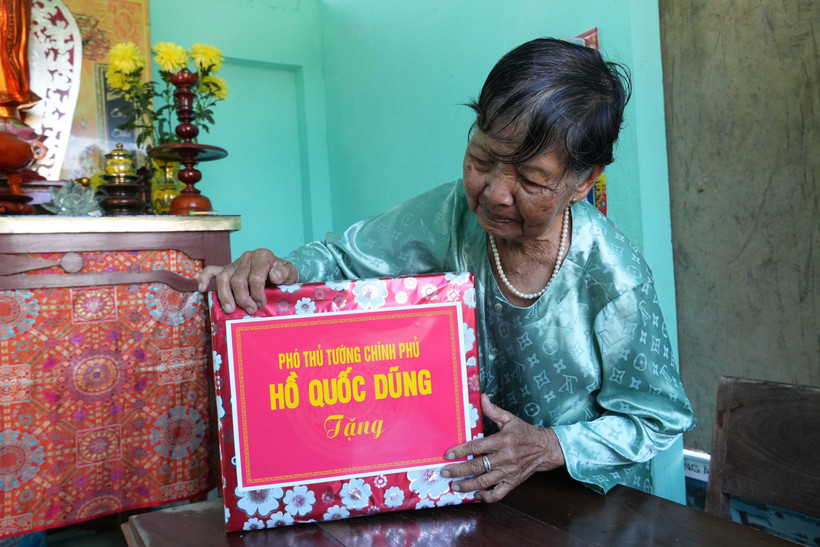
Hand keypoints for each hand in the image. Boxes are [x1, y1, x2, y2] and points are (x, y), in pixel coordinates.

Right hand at [196, 248, 297, 313]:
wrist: (279, 271)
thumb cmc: (283, 275)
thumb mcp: (291, 274)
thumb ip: (285, 273)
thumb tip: (273, 275)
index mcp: (263, 256)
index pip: (255, 277)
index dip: (257, 294)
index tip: (261, 304)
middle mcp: (247, 257)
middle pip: (238, 280)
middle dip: (243, 298)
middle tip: (251, 310)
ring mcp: (235, 262)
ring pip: (224, 278)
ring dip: (226, 296)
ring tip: (231, 310)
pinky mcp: (227, 268)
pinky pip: (211, 271)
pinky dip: (204, 278)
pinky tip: (201, 289)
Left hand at [441, 393, 565, 501]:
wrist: (546, 449)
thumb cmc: (525, 433)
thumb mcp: (510, 419)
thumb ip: (493, 410)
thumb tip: (481, 397)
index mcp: (502, 441)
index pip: (477, 446)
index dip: (461, 451)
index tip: (448, 455)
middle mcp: (505, 458)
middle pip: (477, 466)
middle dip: (459, 470)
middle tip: (445, 472)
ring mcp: (509, 472)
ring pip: (485, 482)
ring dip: (467, 485)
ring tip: (454, 486)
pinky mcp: (513, 482)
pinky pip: (498, 494)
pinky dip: (486, 497)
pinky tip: (476, 495)